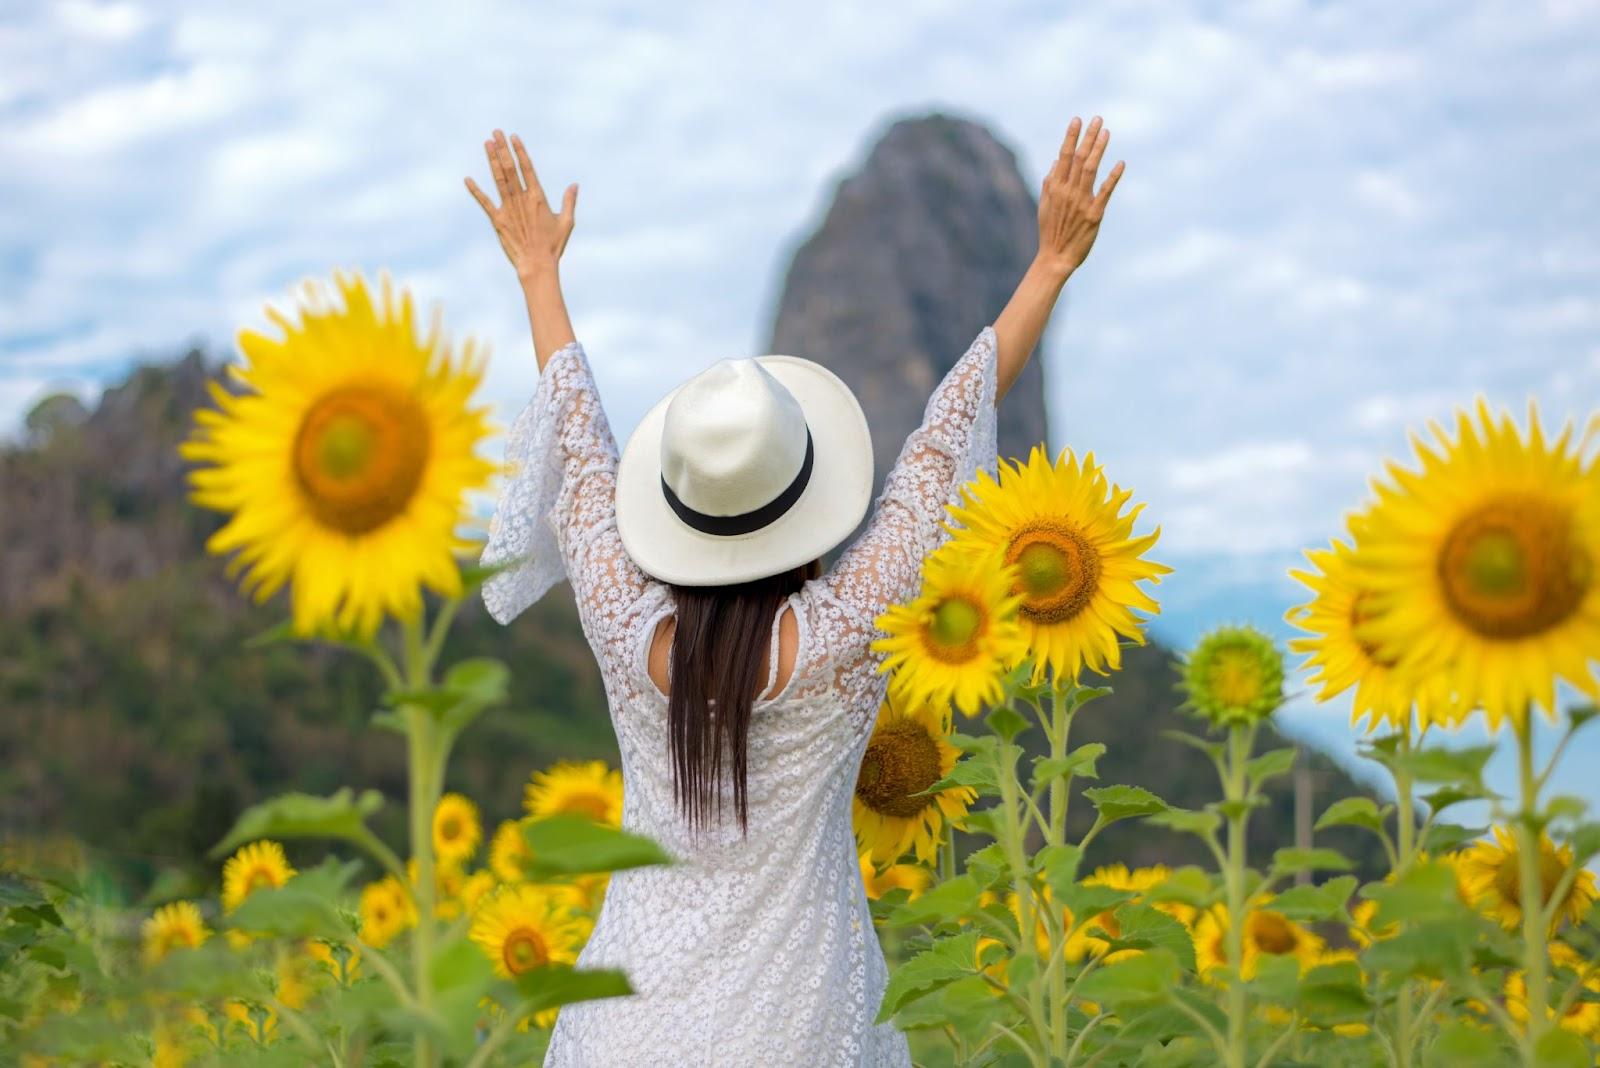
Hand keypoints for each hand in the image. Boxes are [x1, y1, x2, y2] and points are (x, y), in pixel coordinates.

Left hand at [465, 130, 576, 278]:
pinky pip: (485, 203)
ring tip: (487, 144)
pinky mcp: (498, 221)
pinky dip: (475, 191)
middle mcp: (521, 200)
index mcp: (538, 198)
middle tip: (496, 132)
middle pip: (510, 169)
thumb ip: (569, 202)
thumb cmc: (554, 246)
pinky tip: (467, 179)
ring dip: (491, 161)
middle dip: (503, 149)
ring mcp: (508, 209)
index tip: (513, 137)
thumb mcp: (567, 223)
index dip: (520, 151)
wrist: (537, 265)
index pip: (527, 168)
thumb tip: (575, 185)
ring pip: (498, 180)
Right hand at [1034, 116, 1122, 279]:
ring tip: (1106, 132)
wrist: (1056, 257)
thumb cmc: (1050, 231)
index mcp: (1055, 188)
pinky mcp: (1095, 214)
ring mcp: (1082, 202)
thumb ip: (1049, 182)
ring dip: (1099, 150)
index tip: (1077, 120)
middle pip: (1079, 158)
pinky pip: (1105, 192)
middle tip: (1097, 119)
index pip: (1064, 156)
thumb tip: (1056, 161)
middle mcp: (1068, 192)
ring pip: (1091, 170)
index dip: (1071, 137)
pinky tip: (1120, 164)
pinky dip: (1113, 177)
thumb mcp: (1044, 205)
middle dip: (1088, 137)